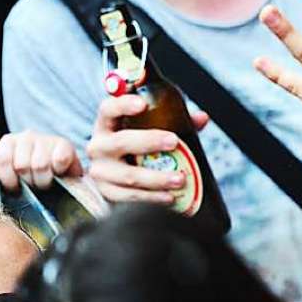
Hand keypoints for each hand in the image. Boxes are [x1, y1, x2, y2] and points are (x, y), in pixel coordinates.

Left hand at [0, 130, 83, 194]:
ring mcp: (46, 138)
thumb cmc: (34, 180)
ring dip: (45, 180)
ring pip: (40, 165)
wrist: (64, 177)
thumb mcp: (14, 184)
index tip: (17, 189)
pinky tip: (59, 173)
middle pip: (22, 165)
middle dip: (29, 182)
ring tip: (47, 182)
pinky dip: (59, 171)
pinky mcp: (66, 144)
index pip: (2, 159)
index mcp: (8, 143)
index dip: (9, 179)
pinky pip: (59, 160)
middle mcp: (26, 136)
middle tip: (36, 186)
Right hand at [85, 95, 208, 205]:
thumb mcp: (151, 130)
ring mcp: (101, 171)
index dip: (123, 104)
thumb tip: (201, 118)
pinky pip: (130, 196)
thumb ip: (176, 121)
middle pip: (121, 142)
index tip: (142, 104)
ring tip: (180, 179)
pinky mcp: (107, 192)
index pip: (109, 109)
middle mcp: (99, 146)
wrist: (118, 180)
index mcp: (107, 124)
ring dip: (157, 178)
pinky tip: (169, 197)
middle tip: (174, 141)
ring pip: (129, 175)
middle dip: (150, 141)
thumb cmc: (137, 147)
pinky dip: (152, 197)